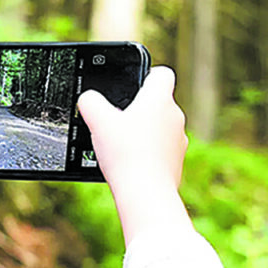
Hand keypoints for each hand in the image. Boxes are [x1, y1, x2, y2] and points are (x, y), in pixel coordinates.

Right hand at [77, 67, 190, 243]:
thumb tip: (88, 99)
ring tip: (122, 145)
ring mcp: (179, 141)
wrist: (145, 193)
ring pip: (160, 129)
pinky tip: (130, 164)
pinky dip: (148, 154)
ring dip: (144, 133)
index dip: (146, 75)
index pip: (161, 74)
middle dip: (139, 110)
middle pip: (158, 103)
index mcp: (159, 99)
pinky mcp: (176, 163)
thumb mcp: (97, 120)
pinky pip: (161, 151)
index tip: (133, 86)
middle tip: (117, 121)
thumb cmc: (125, 153)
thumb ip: (90, 101)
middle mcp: (175, 117)